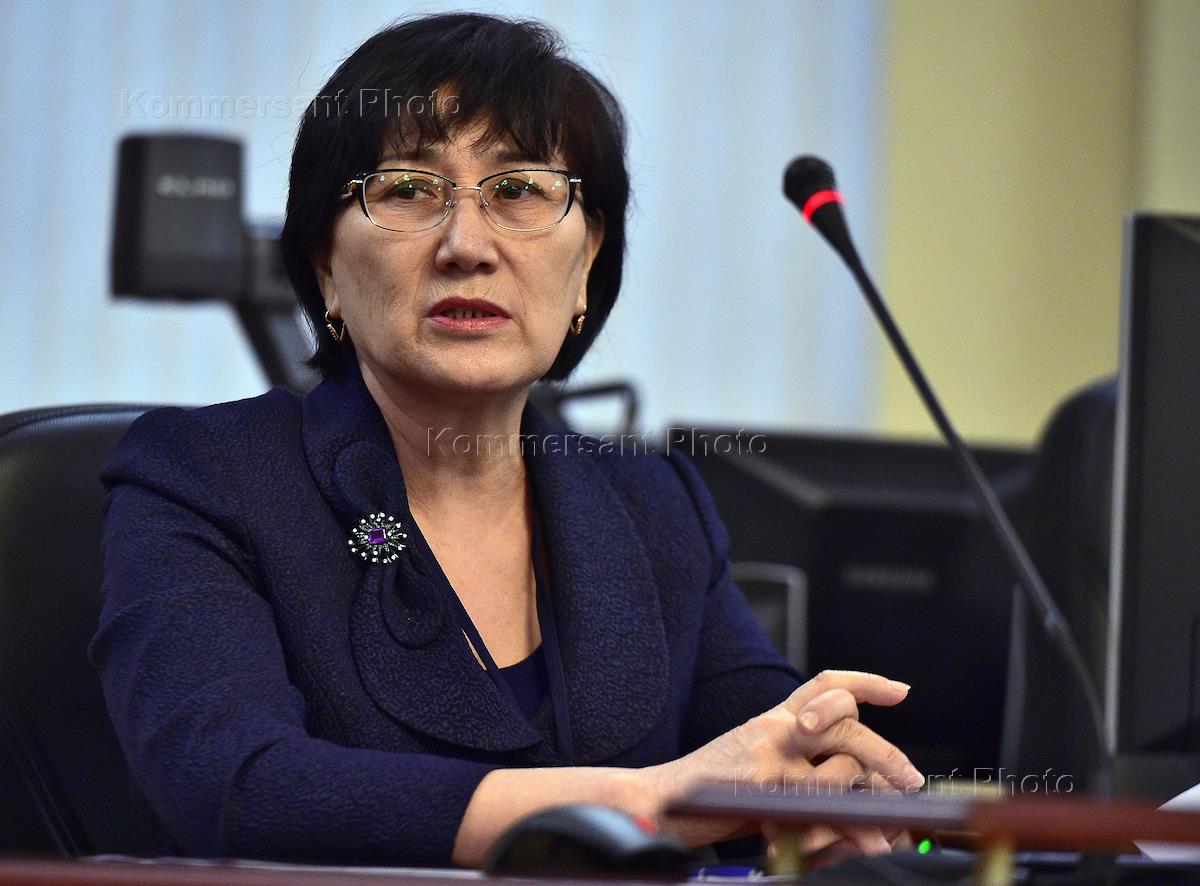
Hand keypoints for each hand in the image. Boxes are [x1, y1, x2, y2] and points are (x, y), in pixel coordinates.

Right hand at [640, 670, 923, 849]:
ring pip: (840, 765)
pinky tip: (859, 840)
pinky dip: (846, 826)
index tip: (901, 690)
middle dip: (884, 752)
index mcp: (773, 719)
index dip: (864, 682)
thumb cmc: (709, 790)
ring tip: (881, 830)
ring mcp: (767, 752)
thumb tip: (857, 780)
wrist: (658, 801)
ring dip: (867, 800)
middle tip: (909, 779)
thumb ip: (800, 764)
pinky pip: (819, 803)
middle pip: (844, 720)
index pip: (824, 684)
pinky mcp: (762, 783)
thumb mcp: (756, 765)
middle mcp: (773, 727)